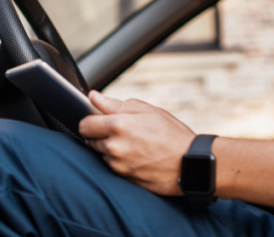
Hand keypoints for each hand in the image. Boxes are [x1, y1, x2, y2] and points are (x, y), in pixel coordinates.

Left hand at [79, 91, 195, 195]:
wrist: (189, 164)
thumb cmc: (172, 134)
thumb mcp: (147, 111)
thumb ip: (115, 104)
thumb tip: (94, 97)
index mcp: (118, 125)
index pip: (84, 124)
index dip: (91, 120)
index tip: (99, 119)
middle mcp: (114, 147)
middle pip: (90, 139)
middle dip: (100, 133)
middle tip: (122, 130)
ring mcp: (117, 165)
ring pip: (100, 153)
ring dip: (110, 147)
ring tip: (133, 143)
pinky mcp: (123, 177)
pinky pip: (111, 166)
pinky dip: (118, 160)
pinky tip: (136, 155)